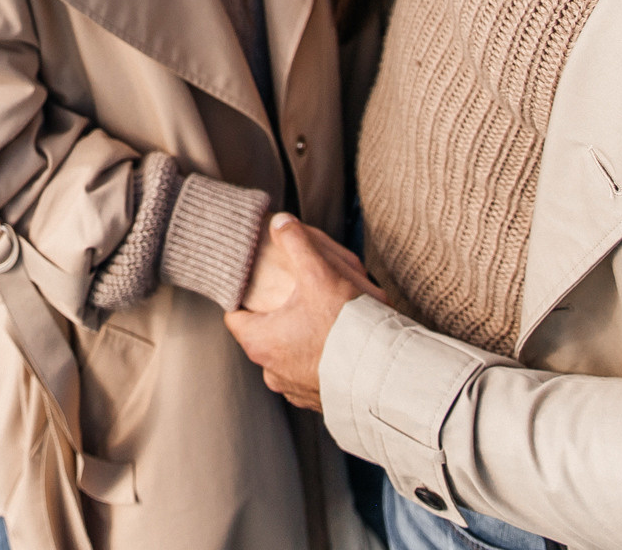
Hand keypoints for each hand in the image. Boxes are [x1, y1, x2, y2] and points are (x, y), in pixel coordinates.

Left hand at [224, 215, 385, 411]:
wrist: (385, 378)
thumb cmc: (348, 327)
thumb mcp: (320, 275)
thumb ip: (297, 244)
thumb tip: (280, 220)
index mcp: (260, 342)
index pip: (236, 315)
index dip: (244, 296)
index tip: (255, 284)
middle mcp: (271, 371)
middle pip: (263, 335)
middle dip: (277, 316)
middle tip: (295, 298)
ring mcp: (294, 389)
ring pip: (287, 356)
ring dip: (299, 339)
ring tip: (321, 320)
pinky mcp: (318, 401)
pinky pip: (310, 374)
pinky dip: (319, 359)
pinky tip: (338, 346)